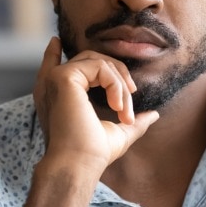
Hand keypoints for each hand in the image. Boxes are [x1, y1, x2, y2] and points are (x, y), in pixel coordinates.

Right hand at [33, 37, 159, 174]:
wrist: (79, 165)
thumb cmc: (93, 154)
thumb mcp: (117, 133)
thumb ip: (133, 120)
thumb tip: (153, 114)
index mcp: (57, 96)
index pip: (52, 66)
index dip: (53, 52)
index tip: (56, 42)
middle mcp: (51, 85)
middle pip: (90, 59)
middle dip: (117, 74)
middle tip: (130, 98)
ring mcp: (56, 78)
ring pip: (99, 62)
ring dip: (120, 84)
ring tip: (124, 110)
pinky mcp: (64, 77)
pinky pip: (100, 66)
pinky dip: (115, 84)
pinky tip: (118, 106)